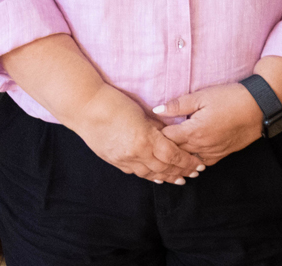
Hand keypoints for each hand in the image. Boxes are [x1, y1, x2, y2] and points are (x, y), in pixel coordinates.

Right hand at [68, 85, 203, 183]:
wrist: (84, 106)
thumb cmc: (112, 102)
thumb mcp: (140, 112)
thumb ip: (156, 126)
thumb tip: (170, 134)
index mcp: (146, 139)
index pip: (173, 155)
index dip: (187, 161)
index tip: (198, 163)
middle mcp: (136, 153)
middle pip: (165, 168)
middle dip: (181, 172)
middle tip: (193, 174)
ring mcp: (124, 159)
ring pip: (150, 174)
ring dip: (166, 177)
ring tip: (178, 179)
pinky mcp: (113, 160)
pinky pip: (135, 172)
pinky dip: (148, 175)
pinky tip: (155, 177)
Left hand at [157, 82, 264, 165]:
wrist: (259, 108)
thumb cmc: (229, 99)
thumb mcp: (201, 96)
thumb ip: (178, 105)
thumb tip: (157, 110)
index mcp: (194, 132)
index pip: (166, 139)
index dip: (155, 134)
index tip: (146, 129)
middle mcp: (202, 146)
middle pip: (175, 152)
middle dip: (163, 147)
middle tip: (152, 142)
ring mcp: (213, 153)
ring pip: (188, 161)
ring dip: (177, 156)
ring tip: (165, 151)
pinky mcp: (222, 155)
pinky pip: (202, 163)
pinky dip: (192, 161)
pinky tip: (186, 156)